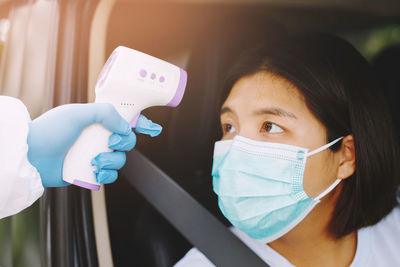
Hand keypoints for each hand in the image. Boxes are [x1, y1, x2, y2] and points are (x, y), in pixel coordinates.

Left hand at [27, 103, 161, 186]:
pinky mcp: (90, 172)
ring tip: (96, 161)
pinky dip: (107, 175)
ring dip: (113, 161)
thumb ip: (105, 113)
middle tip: (110, 142)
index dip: (141, 123)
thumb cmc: (50, 130)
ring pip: (120, 160)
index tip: (153, 129)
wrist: (30, 155)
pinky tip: (96, 172)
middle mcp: (98, 137)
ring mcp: (95, 155)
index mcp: (97, 121)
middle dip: (124, 142)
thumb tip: (125, 126)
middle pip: (127, 141)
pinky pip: (110, 176)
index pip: (124, 119)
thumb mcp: (78, 112)